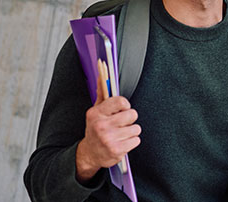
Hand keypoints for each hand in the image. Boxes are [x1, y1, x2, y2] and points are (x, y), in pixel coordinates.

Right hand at [74, 65, 140, 182]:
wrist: (90, 153)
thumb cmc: (96, 129)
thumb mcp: (96, 111)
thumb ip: (102, 93)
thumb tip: (102, 73)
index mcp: (96, 113)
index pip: (121, 101)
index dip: (125, 105)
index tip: (121, 109)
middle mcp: (101, 126)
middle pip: (132, 114)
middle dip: (130, 119)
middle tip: (121, 123)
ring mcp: (109, 139)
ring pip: (136, 128)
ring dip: (131, 131)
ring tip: (121, 134)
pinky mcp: (116, 150)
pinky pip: (136, 140)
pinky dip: (132, 142)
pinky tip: (122, 142)